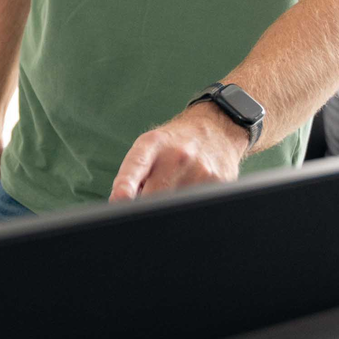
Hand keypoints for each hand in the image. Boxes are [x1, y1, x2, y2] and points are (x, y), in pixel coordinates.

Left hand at [109, 104, 248, 201]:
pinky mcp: (219, 184)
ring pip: (174, 207)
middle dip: (145, 205)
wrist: (216, 129)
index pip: (136, 165)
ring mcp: (200, 170)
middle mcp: (177, 155)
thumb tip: (122, 205)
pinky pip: (194, 208)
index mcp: (153, 143)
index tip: (120, 198)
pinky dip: (188, 209)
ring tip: (173, 190)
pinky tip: (190, 193)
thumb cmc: (175, 143)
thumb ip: (133, 175)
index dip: (126, 184)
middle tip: (145, 204)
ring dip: (168, 209)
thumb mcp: (150, 147)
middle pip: (153, 195)